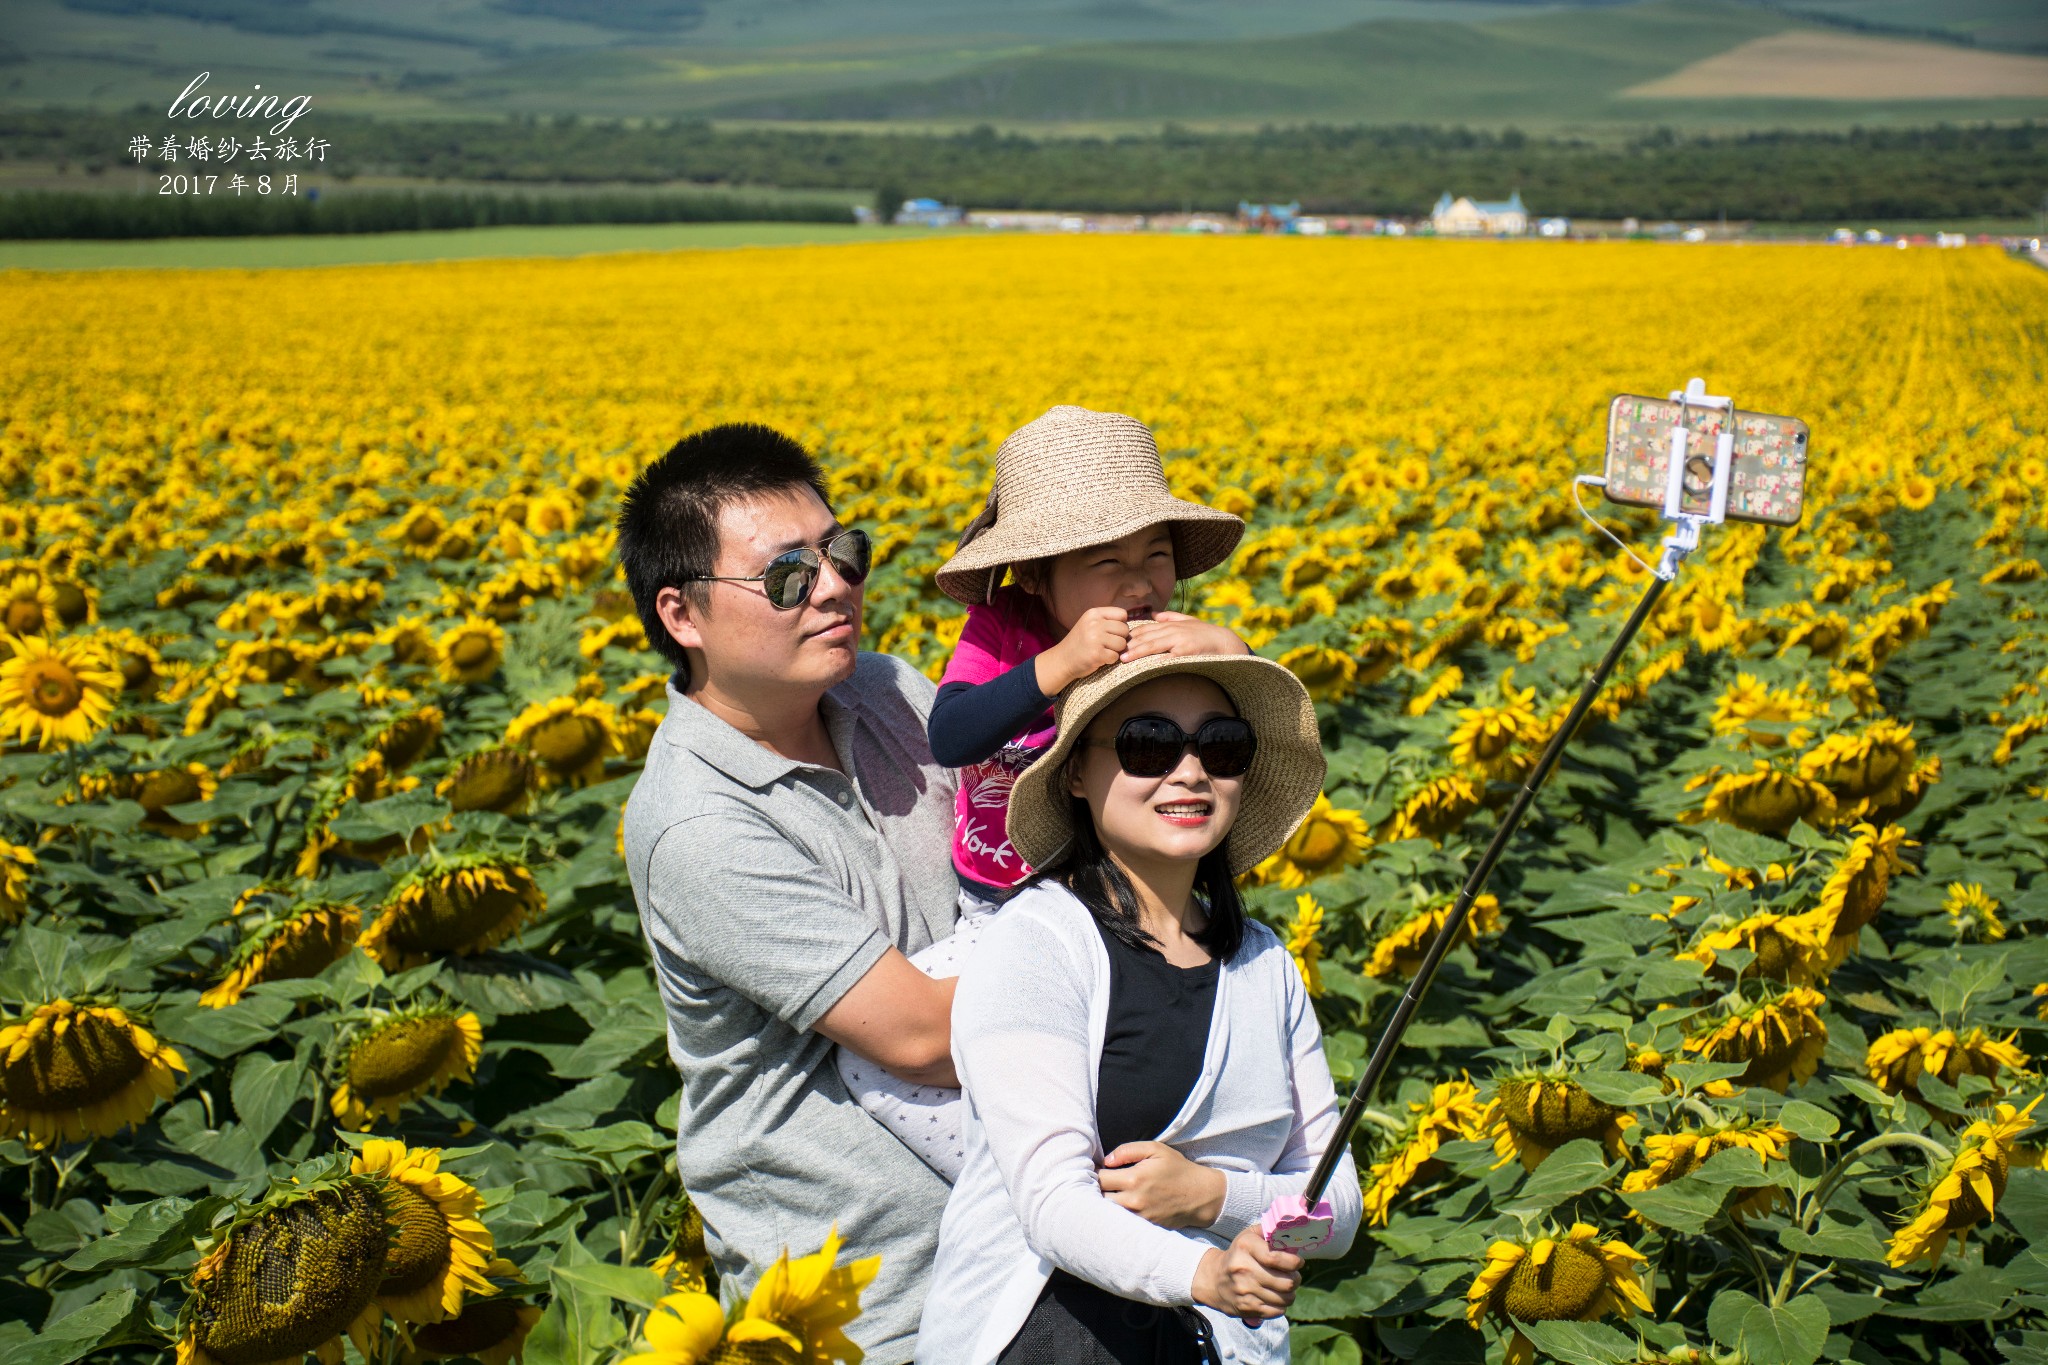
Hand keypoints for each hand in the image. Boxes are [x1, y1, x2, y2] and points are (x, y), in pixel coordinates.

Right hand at [1036, 606, 1129, 693]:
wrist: (1062, 660)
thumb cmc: (1080, 642)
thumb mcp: (1089, 624)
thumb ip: (1106, 620)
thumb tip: (1128, 623)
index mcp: (1093, 613)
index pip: (1122, 614)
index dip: (1121, 624)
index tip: (1112, 632)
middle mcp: (1094, 624)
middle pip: (1124, 629)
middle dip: (1120, 638)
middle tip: (1108, 644)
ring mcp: (1095, 639)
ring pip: (1122, 643)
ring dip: (1116, 650)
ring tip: (1104, 651)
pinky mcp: (1096, 654)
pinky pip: (1116, 656)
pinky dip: (1110, 660)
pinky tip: (1100, 658)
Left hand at [1097, 1141, 1226, 1227]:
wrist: (1201, 1195)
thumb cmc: (1177, 1169)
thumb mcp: (1156, 1149)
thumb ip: (1128, 1150)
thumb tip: (1106, 1160)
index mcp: (1134, 1178)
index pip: (1100, 1178)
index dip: (1094, 1172)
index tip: (1097, 1170)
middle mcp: (1134, 1201)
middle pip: (1099, 1199)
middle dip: (1096, 1190)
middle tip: (1098, 1183)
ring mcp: (1139, 1217)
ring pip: (1108, 1214)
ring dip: (1104, 1205)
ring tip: (1108, 1194)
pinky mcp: (1144, 1228)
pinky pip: (1122, 1224)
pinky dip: (1117, 1217)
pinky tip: (1118, 1208)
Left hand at [1119, 611, 1251, 662]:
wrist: (1225, 642)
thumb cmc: (1206, 634)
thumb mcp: (1188, 621)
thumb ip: (1171, 617)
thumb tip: (1154, 614)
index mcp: (1171, 625)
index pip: (1146, 629)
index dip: (1130, 635)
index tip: (1116, 641)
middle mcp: (1173, 630)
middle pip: (1145, 637)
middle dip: (1128, 644)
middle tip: (1112, 651)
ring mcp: (1179, 641)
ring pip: (1153, 646)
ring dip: (1136, 653)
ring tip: (1123, 659)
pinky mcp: (1186, 652)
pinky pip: (1167, 658)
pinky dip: (1155, 662)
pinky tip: (1144, 667)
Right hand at [1190, 1224, 1301, 1321]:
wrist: (1213, 1280)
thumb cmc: (1238, 1255)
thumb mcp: (1248, 1236)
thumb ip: (1268, 1231)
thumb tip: (1291, 1231)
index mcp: (1245, 1248)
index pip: (1276, 1258)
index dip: (1294, 1262)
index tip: (1298, 1262)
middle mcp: (1244, 1270)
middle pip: (1286, 1282)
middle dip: (1296, 1279)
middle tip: (1294, 1276)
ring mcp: (1245, 1291)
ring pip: (1284, 1299)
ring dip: (1290, 1294)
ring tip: (1285, 1288)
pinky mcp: (1246, 1308)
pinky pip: (1277, 1311)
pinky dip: (1281, 1306)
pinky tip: (1275, 1297)